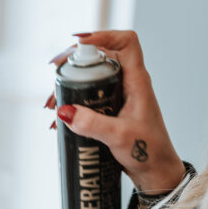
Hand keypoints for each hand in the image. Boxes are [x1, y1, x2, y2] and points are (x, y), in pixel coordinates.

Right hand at [47, 30, 185, 194]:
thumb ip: (91, 124)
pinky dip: (72, 103)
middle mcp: (128, 83)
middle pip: (100, 57)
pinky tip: (60, 118)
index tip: (78, 44)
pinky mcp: (111, 110)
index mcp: (137, 81)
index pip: (126, 42)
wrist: (155, 173)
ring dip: (69, 85)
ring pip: (92, 77)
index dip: (103, 35)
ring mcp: (119, 96)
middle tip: (53, 77)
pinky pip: (89, 96)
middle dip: (74, 63)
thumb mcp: (118, 137)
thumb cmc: (148, 153)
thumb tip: (63, 111)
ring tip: (52, 105)